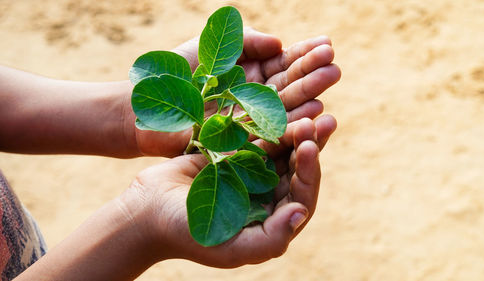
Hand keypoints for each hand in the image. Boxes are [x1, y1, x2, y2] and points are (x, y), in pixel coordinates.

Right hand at [122, 114, 335, 266]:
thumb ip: (268, 240)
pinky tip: (279, 103)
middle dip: (310, 145)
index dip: (310, 172)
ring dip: (296, 129)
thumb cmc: (185, 233)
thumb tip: (300, 213)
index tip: (309, 146)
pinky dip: (269, 121)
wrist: (146, 210)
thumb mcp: (228, 247)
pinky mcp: (234, 155)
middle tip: (323, 119)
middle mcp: (266, 197)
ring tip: (312, 106)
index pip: (302, 196)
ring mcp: (251, 174)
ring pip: (281, 149)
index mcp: (271, 222)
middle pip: (297, 169)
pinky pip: (257, 136)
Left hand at [130, 28, 339, 156]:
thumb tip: (280, 44)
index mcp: (248, 74)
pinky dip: (292, 123)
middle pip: (288, 85)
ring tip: (330, 81)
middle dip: (312, 74)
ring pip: (284, 108)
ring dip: (309, 95)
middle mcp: (253, 97)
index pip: (282, 62)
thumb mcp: (211, 48)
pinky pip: (271, 131)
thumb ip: (246, 43)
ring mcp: (250, 120)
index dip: (303, 54)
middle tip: (335, 64)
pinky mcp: (243, 142)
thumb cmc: (176, 74)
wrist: (147, 108)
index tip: (326, 44)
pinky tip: (313, 112)